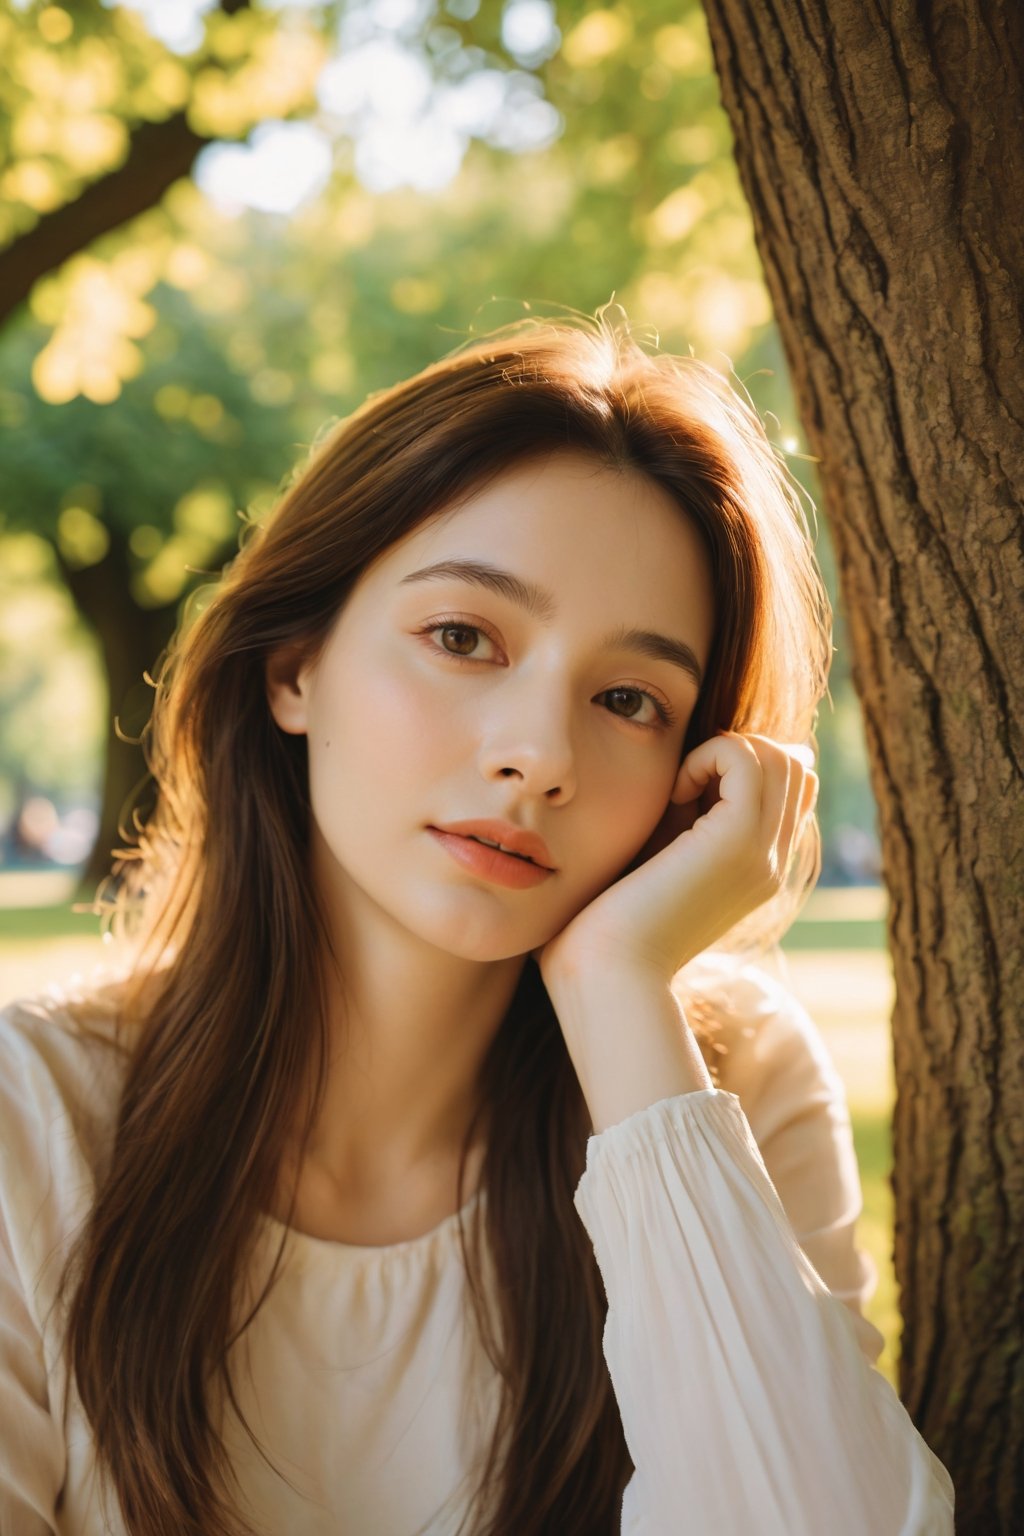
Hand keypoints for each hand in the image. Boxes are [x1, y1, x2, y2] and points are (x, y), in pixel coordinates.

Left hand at [532, 730, 818, 984]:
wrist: (608, 973)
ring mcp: (765, 854)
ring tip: (680, 789)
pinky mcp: (739, 843)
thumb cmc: (611, 921)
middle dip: (739, 751)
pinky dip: (708, 755)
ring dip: (725, 751)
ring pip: (781, 757)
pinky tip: (674, 792)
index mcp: (761, 867)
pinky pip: (747, 759)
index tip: (689, 790)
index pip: (794, 787)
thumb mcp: (661, 854)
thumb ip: (686, 816)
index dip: (746, 767)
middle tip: (684, 784)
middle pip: (796, 766)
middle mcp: (775, 862)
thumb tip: (690, 769)